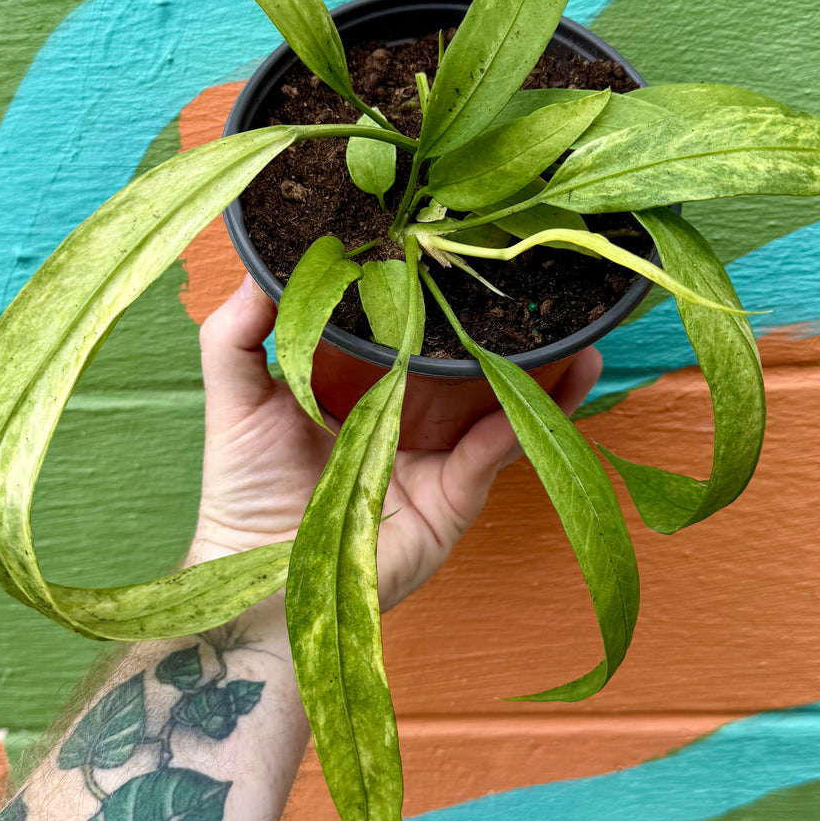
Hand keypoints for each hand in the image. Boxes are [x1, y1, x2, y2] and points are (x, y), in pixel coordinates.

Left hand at [192, 278, 600, 609]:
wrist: (256, 575)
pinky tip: (565, 380)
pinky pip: (498, 450)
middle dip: (503, 327)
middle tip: (538, 275)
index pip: (405, 330)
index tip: (454, 246)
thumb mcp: (236, 394)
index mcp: (360, 386)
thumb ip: (238, 332)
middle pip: (463, 363)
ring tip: (583, 332)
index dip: (429, 293)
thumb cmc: (243, 487)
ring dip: (541, 370)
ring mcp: (436, 456)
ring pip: (497, 403)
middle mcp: (406, 416)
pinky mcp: (454, 496)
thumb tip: (257, 262)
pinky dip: (528, 418)